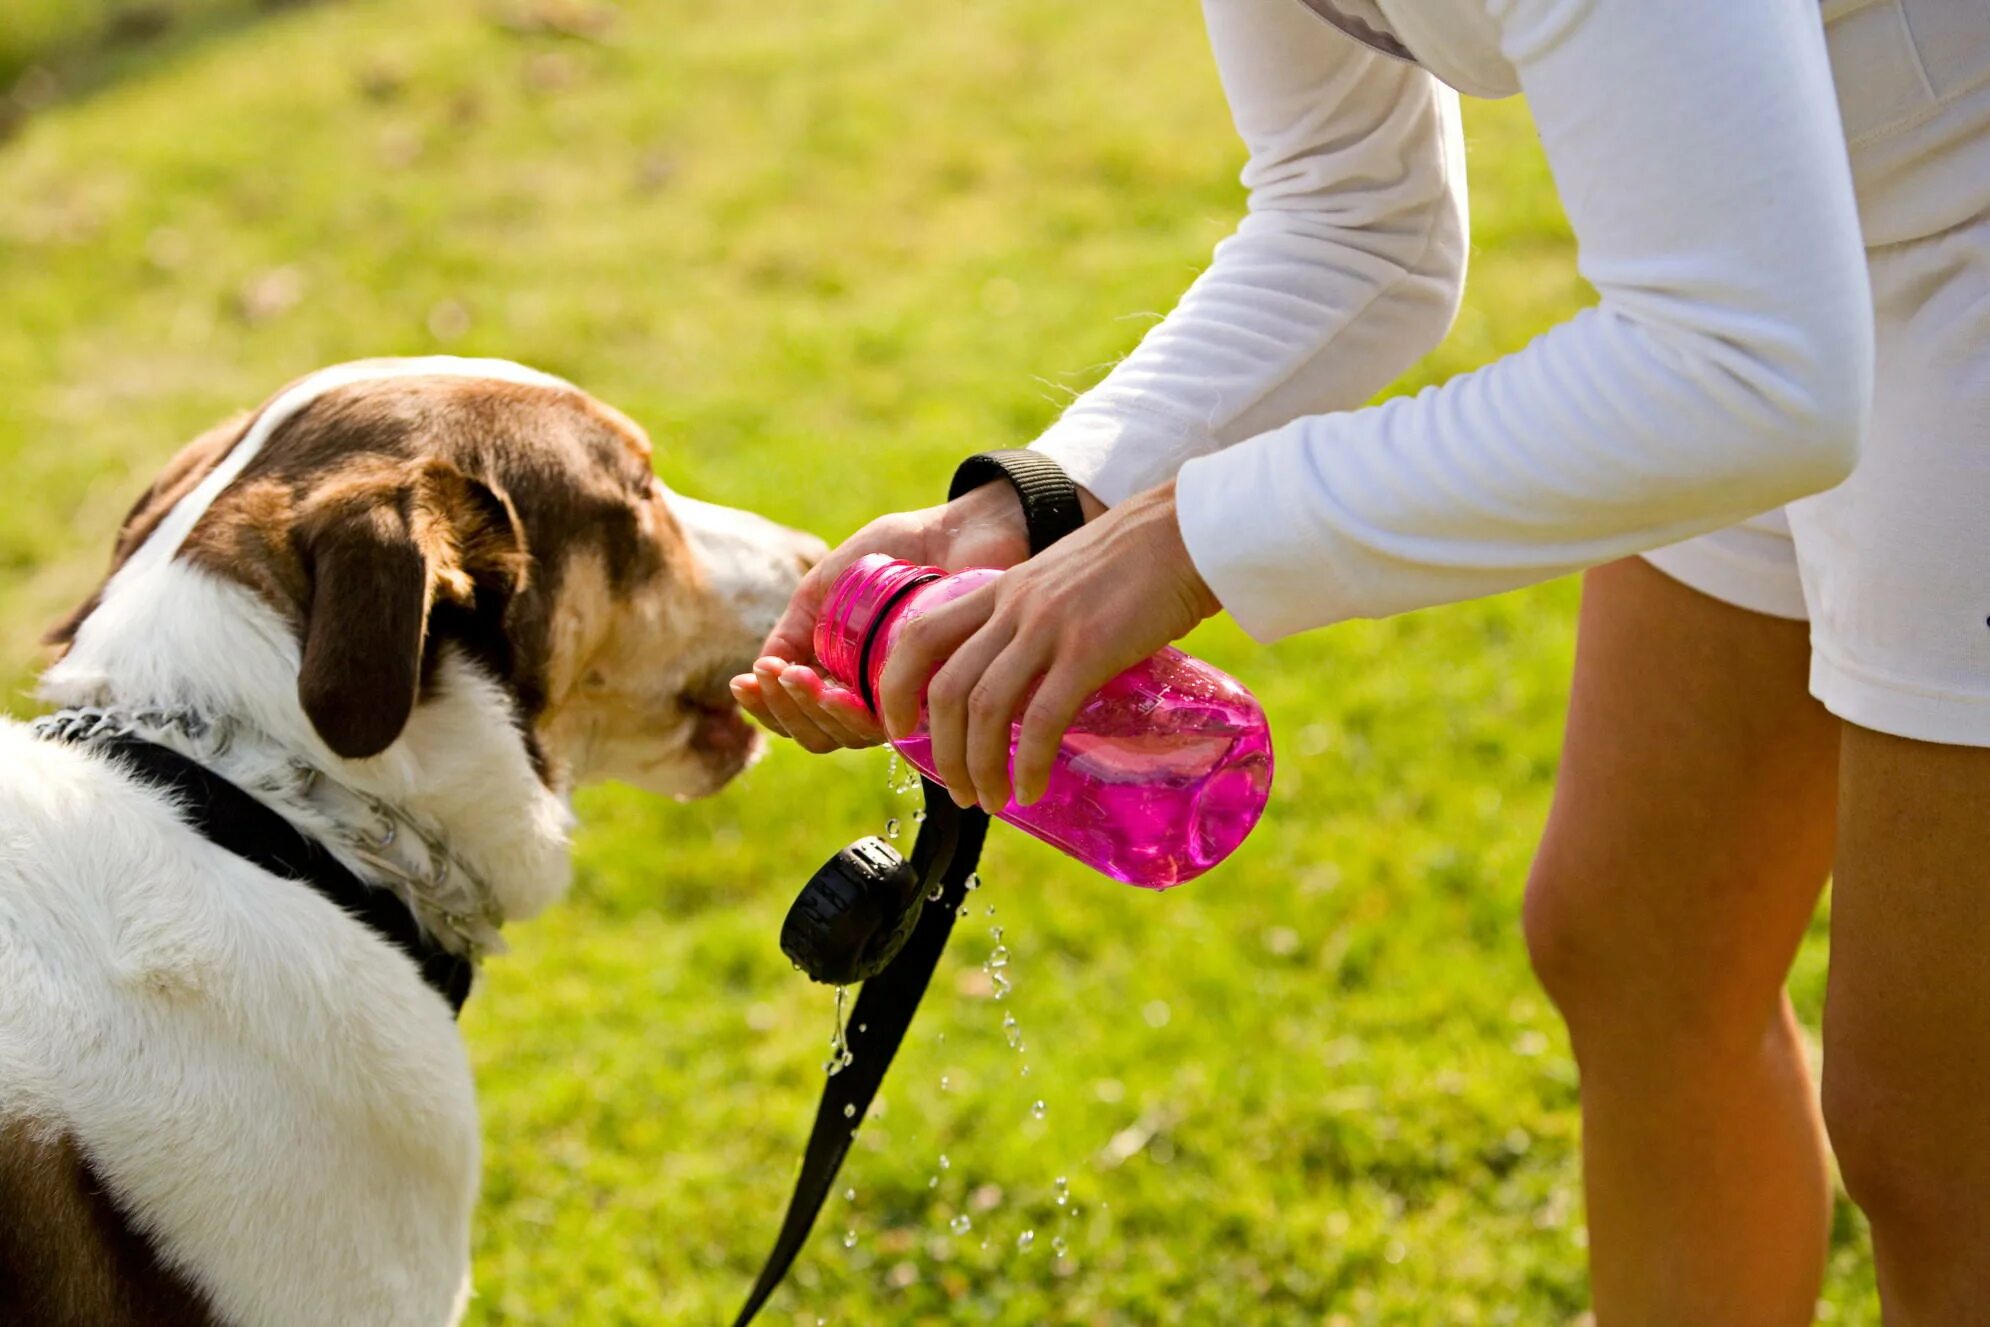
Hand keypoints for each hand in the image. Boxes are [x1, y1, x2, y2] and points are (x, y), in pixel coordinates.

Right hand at [729, 481, 1038, 752]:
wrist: (963, 530)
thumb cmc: (901, 549)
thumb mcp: (831, 579)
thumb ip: (798, 621)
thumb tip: (761, 671)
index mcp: (843, 672)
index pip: (797, 714)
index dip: (766, 708)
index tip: (743, 683)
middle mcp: (874, 695)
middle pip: (817, 735)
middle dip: (785, 710)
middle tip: (775, 676)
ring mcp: (905, 700)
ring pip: (846, 737)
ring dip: (812, 714)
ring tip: (798, 680)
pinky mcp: (936, 697)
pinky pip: (886, 725)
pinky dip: (850, 714)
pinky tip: (834, 692)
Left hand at [876, 479, 1219, 810]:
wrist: (1192, 528)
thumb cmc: (1146, 557)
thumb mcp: (1070, 579)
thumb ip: (1047, 619)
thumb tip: (1049, 672)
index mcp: (1004, 588)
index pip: (922, 634)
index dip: (897, 685)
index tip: (900, 726)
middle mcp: (1015, 607)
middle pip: (946, 685)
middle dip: (940, 749)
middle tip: (958, 789)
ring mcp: (1049, 628)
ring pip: (983, 707)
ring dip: (977, 766)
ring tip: (990, 801)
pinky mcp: (1090, 650)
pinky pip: (1040, 718)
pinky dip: (1026, 762)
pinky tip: (1029, 789)